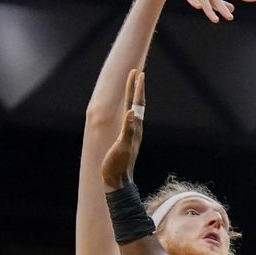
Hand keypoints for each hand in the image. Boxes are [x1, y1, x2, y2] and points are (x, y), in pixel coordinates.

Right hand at [101, 69, 144, 190]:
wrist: (117, 181)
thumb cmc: (118, 165)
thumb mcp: (122, 146)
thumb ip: (127, 129)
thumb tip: (131, 112)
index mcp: (134, 126)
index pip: (136, 102)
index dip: (136, 87)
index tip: (138, 73)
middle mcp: (135, 127)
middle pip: (136, 102)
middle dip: (135, 87)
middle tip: (136, 72)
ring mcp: (131, 132)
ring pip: (133, 109)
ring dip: (133, 96)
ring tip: (134, 85)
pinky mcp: (126, 137)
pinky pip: (129, 118)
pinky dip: (129, 108)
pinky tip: (129, 108)